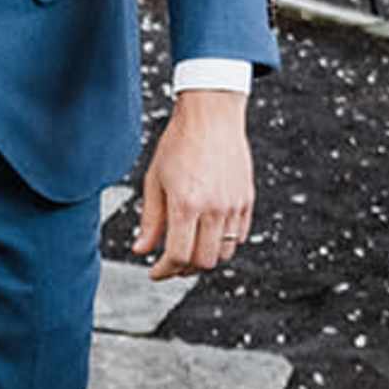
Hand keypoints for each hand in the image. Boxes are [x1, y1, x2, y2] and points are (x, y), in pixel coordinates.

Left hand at [135, 89, 252, 280]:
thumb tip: (141, 250)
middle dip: (183, 269)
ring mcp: (233, 205)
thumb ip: (150, 220)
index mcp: (186, 204)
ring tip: (189, 249)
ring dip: (205, 258)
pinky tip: (208, 233)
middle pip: (203, 261)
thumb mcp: (154, 180)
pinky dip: (223, 243)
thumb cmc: (178, 144)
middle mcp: (213, 208)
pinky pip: (239, 236)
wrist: (211, 116)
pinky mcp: (247, 200)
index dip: (164, 270)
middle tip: (170, 263)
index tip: (155, 272)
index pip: (178, 256)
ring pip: (224, 253)